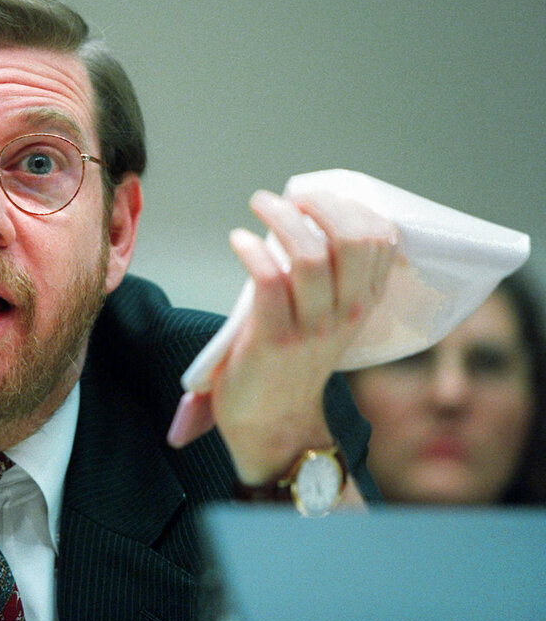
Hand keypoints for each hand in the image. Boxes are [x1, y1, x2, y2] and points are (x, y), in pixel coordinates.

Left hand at [169, 190, 397, 483]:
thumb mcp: (327, 318)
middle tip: (290, 197)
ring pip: (310, 254)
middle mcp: (346, 312)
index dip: (350, 205)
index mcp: (364, 303)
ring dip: (281, 218)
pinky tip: (239, 240)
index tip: (316, 197)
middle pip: (353, 238)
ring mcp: (311, 327)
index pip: (381, 238)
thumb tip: (306, 219)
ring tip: (259, 204)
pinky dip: (251, 250)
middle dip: (320, 204)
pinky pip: (268, 280)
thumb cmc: (291, 360)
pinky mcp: (274, 338)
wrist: (272, 423)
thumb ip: (329, 279)